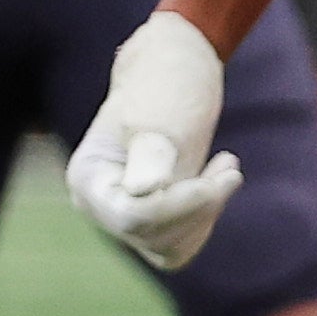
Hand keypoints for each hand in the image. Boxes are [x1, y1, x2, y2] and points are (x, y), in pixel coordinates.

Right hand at [65, 11, 242, 272]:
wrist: (174, 67)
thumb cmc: (165, 83)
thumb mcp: (159, 114)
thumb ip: (150, 153)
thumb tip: (140, 193)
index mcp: (87, 178)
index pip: (131, 217)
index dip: (181, 205)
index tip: (225, 171)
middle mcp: (99, 203)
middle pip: (150, 235)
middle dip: (198, 207)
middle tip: (229, 166)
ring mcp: (123, 213)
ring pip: (166, 248)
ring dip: (204, 215)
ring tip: (226, 169)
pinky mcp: (150, 218)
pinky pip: (178, 246)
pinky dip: (205, 220)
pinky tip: (218, 180)